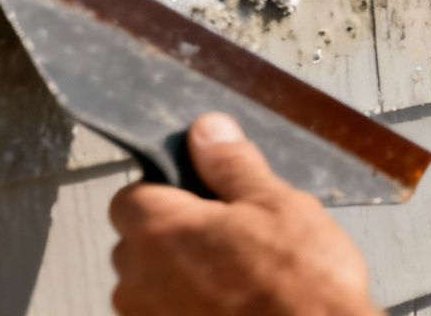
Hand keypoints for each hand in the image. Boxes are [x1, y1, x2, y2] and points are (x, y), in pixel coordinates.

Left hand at [108, 113, 376, 315]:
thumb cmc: (300, 284)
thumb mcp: (278, 204)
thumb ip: (232, 164)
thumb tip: (208, 132)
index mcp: (159, 231)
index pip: (130, 194)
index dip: (168, 190)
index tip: (204, 193)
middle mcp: (138, 280)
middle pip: (138, 241)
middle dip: (174, 233)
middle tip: (231, 233)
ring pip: (151, 283)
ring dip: (180, 274)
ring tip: (239, 274)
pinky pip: (165, 313)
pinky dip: (189, 306)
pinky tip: (234, 304)